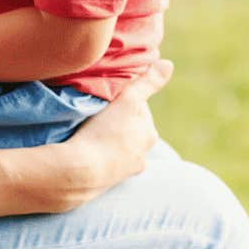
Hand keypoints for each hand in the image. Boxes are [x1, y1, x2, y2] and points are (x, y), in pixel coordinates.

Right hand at [55, 59, 173, 208]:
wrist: (79, 171)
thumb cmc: (105, 131)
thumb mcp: (128, 99)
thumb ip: (148, 82)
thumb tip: (168, 64)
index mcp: (149, 135)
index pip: (139, 111)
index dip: (123, 102)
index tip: (107, 99)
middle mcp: (141, 157)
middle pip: (129, 132)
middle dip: (117, 125)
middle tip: (96, 116)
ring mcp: (123, 173)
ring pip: (117, 150)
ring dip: (107, 143)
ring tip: (88, 134)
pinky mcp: (105, 184)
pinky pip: (103, 165)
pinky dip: (97, 159)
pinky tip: (86, 154)